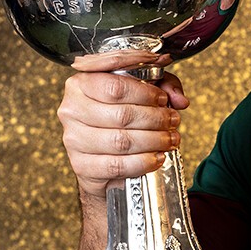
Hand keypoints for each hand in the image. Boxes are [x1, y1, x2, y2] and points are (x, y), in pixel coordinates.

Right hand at [57, 52, 188, 203]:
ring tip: (170, 140)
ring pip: (121, 140)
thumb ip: (162, 86)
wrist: (98, 158)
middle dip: (155, 118)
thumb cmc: (117, 119)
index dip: (145, 93)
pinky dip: (143, 162)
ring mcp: (73, 138)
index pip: (115, 86)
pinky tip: (157, 157)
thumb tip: (179, 99)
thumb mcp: (141, 92)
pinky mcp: (81, 165)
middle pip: (122, 114)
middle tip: (173, 121)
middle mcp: (72, 109)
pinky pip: (117, 165)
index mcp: (81, 84)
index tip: (163, 99)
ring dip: (154, 140)